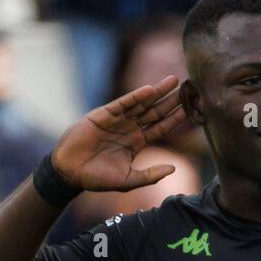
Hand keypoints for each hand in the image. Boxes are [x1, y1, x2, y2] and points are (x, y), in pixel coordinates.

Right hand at [51, 75, 189, 191]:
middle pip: (155, 112)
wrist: (70, 172)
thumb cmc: (97, 178)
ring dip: (157, 92)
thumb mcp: (128, 180)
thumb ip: (150, 175)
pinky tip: (150, 90)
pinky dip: (136, 97)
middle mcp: (129, 128)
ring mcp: (117, 120)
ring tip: (173, 81)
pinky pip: (123, 103)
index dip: (175, 119)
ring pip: (142, 103)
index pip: (161, 128)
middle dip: (171, 100)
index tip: (190, 109)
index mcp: (137, 142)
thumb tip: (174, 169)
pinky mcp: (104, 114)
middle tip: (187, 87)